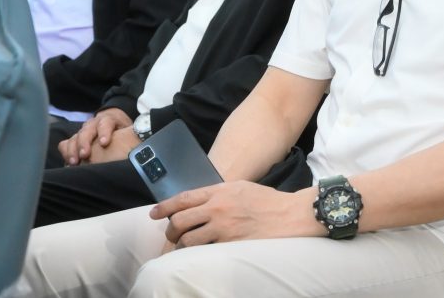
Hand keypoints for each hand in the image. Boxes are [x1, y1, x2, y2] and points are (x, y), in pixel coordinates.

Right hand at [58, 108, 132, 165]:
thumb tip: (139, 150)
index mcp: (109, 120)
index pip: (106, 123)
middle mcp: (94, 124)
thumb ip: (131, 137)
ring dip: (73, 149)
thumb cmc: (124, 132)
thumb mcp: (129, 132)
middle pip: (87, 130)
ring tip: (74, 162)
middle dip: (84, 142)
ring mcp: (84, 131)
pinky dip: (66, 152)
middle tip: (84, 155)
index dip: (104, 132)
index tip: (104, 143)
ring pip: (75, 136)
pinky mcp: (77, 138)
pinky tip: (67, 162)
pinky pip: (67, 143)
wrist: (115, 123)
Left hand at [150, 182, 319, 248]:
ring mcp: (224, 228)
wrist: (289, 214)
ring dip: (181, 245)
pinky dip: (197, 255)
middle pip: (180, 220)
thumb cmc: (267, 201)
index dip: (164, 207)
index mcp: (219, 191)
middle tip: (172, 235)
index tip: (153, 214)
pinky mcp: (231, 245)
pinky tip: (198, 255)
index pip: (183, 198)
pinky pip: (204, 252)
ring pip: (188, 240)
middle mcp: (218, 208)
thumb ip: (218, 194)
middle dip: (170, 230)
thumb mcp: (240, 188)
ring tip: (184, 247)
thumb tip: (198, 203)